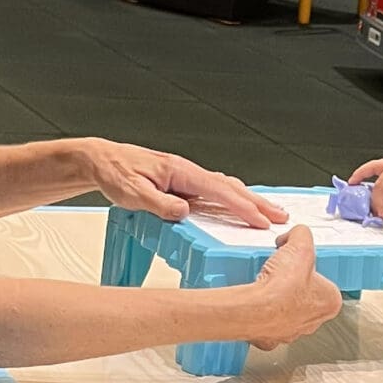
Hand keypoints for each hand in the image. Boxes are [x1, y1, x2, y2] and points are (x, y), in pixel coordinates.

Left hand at [82, 140, 285, 228]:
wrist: (101, 160)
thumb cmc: (115, 173)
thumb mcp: (133, 193)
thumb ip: (160, 204)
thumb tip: (185, 213)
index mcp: (180, 171)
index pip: (220, 191)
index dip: (243, 207)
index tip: (260, 221)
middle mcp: (188, 171)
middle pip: (231, 187)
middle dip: (258, 203)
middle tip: (281, 216)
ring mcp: (186, 176)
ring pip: (226, 188)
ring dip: (249, 200)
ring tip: (267, 213)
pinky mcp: (182, 182)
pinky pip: (215, 190)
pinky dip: (233, 197)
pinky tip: (238, 205)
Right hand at [248, 228, 343, 349]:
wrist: (255, 309)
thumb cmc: (282, 287)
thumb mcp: (300, 244)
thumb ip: (302, 234)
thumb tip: (298, 233)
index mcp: (330, 302)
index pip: (324, 281)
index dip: (309, 268)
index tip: (299, 262)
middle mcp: (313, 321)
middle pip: (306, 296)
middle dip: (293, 284)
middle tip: (281, 272)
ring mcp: (291, 331)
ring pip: (286, 311)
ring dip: (277, 297)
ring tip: (266, 282)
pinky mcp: (269, 337)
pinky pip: (266, 320)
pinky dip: (260, 309)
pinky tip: (255, 297)